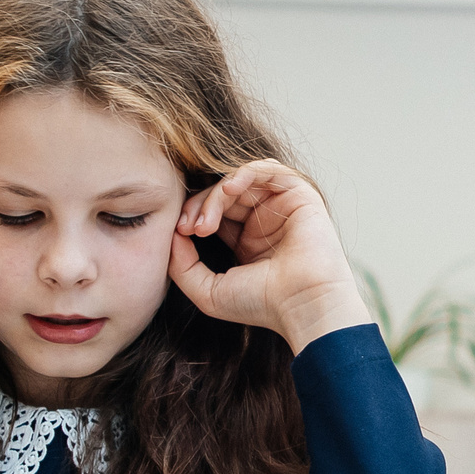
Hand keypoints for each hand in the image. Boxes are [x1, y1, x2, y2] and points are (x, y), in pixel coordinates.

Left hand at [168, 159, 372, 354]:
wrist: (303, 303)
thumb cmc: (262, 304)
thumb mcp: (208, 291)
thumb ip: (182, 265)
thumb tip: (171, 235)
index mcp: (247, 241)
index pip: (213, 212)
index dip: (192, 214)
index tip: (180, 233)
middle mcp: (264, 220)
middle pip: (222, 194)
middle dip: (199, 205)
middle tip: (189, 227)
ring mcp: (281, 206)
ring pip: (239, 181)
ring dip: (216, 194)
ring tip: (206, 220)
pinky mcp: (299, 194)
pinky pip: (266, 169)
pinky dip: (243, 173)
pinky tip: (228, 190)